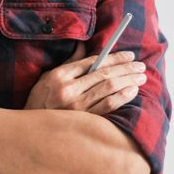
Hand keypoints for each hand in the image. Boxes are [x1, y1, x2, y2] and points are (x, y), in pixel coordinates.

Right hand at [24, 44, 148, 114]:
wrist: (33, 130)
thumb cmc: (42, 99)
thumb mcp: (49, 77)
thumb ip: (70, 62)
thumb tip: (83, 44)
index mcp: (60, 76)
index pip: (93, 62)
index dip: (114, 57)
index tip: (129, 55)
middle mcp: (69, 90)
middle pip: (104, 74)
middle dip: (126, 68)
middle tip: (140, 65)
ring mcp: (77, 107)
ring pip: (109, 89)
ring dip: (128, 81)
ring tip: (140, 77)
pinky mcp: (84, 121)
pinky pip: (108, 106)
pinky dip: (122, 97)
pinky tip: (132, 91)